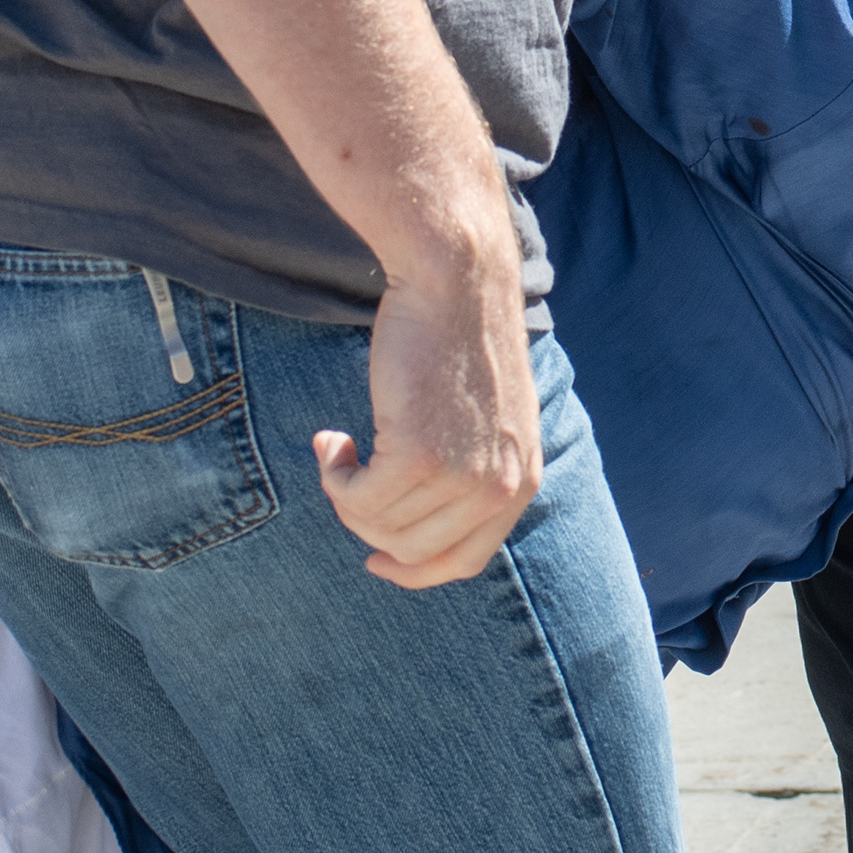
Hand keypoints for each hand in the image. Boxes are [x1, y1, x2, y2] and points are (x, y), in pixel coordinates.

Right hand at [315, 230, 543, 586]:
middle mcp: (498, 488)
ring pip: (378, 526)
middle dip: (367, 526)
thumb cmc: (462, 341)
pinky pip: (356, 498)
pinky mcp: (418, 454)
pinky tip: (331, 440)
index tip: (377, 559)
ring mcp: (461, 475)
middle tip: (345, 483)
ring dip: (344, 494)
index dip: (415, 570)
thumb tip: (415, 525)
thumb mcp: (489, 419)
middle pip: (413, 551)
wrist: (457, 282)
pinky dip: (333, 476)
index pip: (464, 561)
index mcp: (521, 482)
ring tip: (339, 448)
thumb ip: (472, 470)